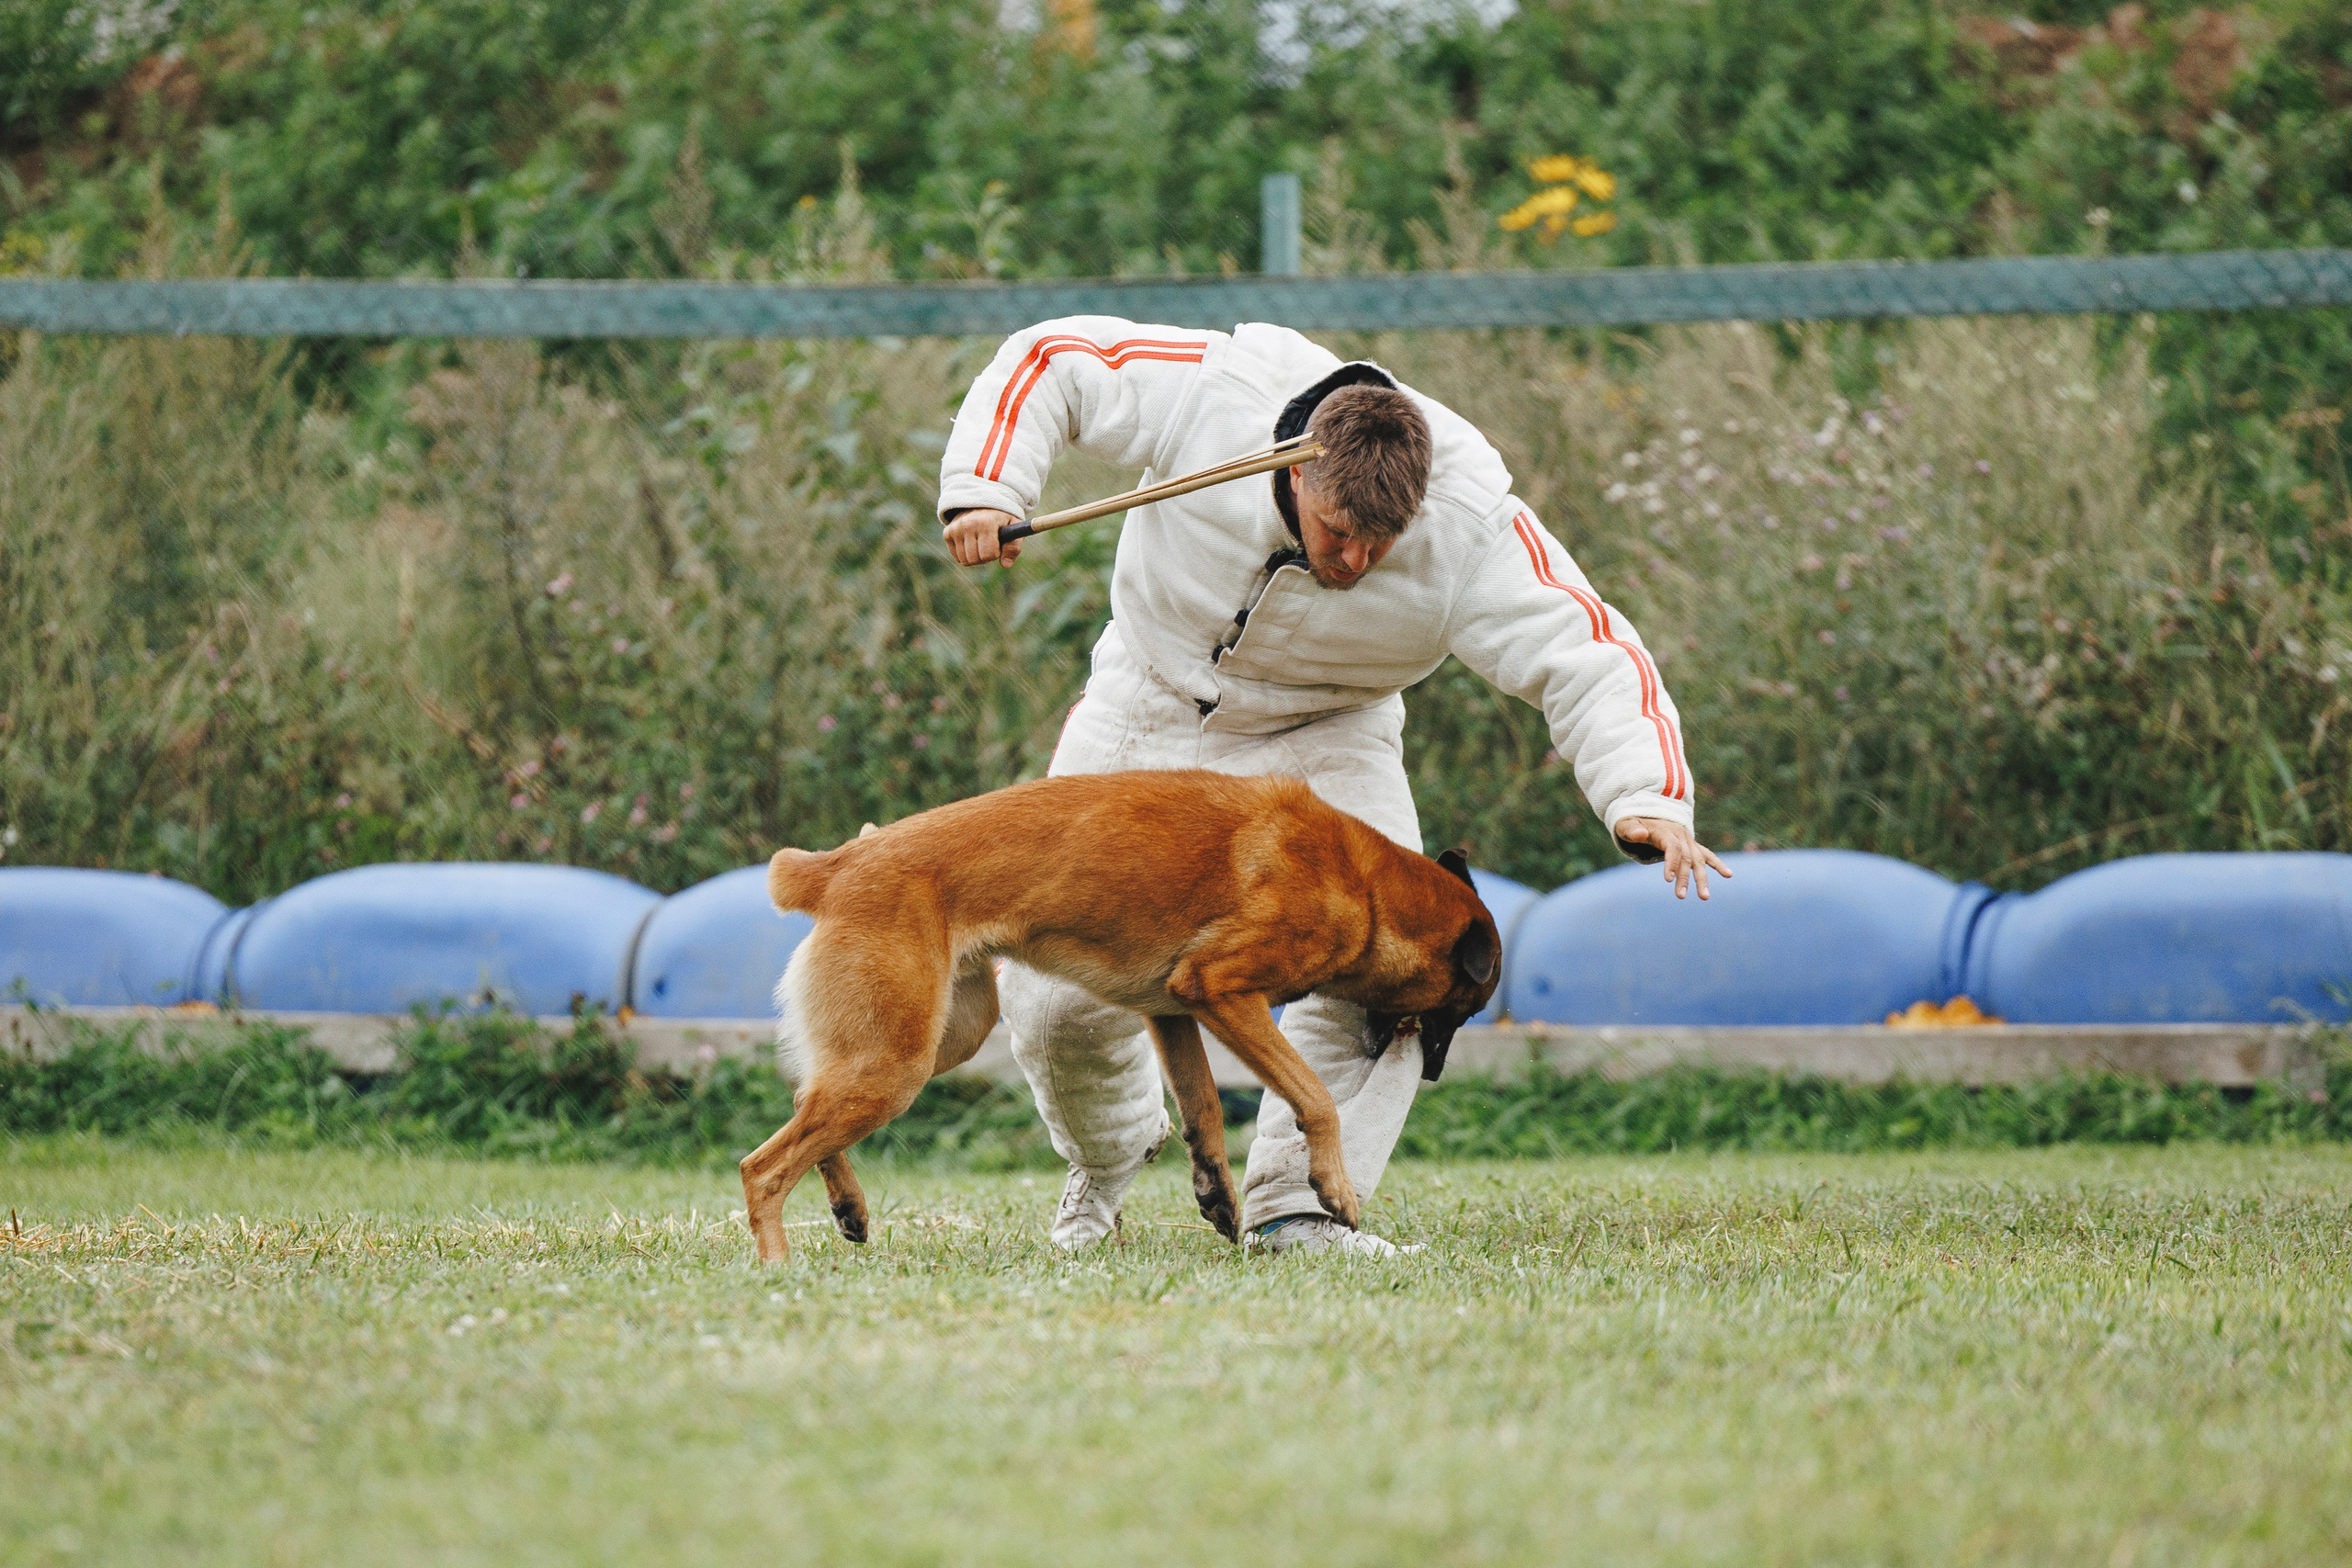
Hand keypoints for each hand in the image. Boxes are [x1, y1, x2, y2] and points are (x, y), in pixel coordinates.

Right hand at [943, 508, 1022, 568]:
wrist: (982, 502)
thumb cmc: (1001, 518)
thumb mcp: (1013, 527)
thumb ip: (1013, 546)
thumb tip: (1006, 565)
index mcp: (985, 523)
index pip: (988, 554)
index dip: (996, 553)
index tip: (997, 544)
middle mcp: (967, 524)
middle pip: (975, 559)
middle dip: (985, 557)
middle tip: (989, 545)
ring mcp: (955, 528)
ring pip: (965, 560)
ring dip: (975, 557)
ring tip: (980, 544)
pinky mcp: (947, 533)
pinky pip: (957, 557)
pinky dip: (965, 555)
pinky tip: (971, 543)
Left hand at [1615, 817, 1731, 900]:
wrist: (1646, 814)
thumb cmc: (1632, 823)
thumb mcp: (1625, 824)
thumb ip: (1632, 830)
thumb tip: (1641, 834)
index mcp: (1665, 831)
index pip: (1672, 848)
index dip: (1671, 863)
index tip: (1668, 879)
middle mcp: (1681, 835)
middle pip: (1686, 858)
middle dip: (1685, 877)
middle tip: (1681, 896)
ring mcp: (1688, 841)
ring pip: (1698, 860)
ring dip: (1702, 879)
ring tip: (1704, 897)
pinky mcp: (1692, 846)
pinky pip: (1707, 855)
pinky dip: (1718, 864)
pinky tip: (1729, 875)